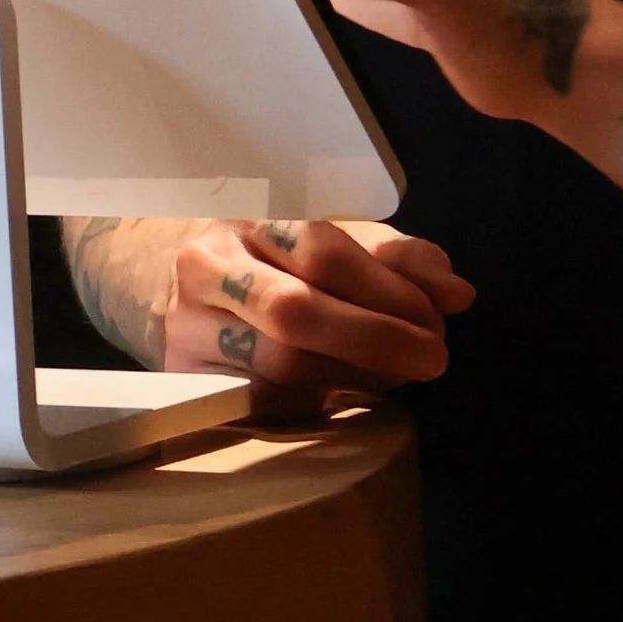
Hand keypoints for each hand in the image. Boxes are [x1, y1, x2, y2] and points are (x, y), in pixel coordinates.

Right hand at [158, 214, 473, 420]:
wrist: (165, 278)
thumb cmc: (270, 258)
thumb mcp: (331, 242)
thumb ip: (396, 260)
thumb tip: (457, 292)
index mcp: (252, 216)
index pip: (325, 251)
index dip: (390, 288)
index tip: (441, 317)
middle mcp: (209, 265)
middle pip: (297, 311)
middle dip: (376, 338)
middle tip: (433, 359)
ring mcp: (187, 325)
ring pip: (278, 365)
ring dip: (353, 376)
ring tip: (396, 376)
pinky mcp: (182, 379)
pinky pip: (260, 403)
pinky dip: (314, 404)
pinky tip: (344, 398)